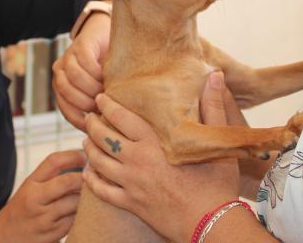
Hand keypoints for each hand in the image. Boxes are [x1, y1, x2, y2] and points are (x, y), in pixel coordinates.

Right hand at [0, 150, 84, 242]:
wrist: (3, 238)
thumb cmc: (23, 209)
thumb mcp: (30, 188)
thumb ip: (51, 176)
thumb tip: (82, 162)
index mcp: (31, 182)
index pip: (53, 161)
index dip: (72, 155)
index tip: (85, 156)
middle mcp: (35, 199)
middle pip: (67, 181)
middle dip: (84, 178)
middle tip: (94, 176)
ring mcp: (44, 218)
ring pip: (75, 202)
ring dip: (87, 197)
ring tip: (93, 192)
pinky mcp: (52, 235)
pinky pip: (74, 220)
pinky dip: (82, 214)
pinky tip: (85, 211)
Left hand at [52, 12, 109, 130]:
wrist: (107, 35)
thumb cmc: (107, 69)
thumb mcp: (100, 89)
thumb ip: (96, 106)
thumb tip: (102, 133)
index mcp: (62, 85)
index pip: (64, 108)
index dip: (78, 119)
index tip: (94, 127)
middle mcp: (60, 71)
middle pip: (66, 92)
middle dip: (86, 102)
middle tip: (104, 106)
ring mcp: (68, 56)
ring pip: (74, 77)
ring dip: (92, 87)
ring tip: (107, 91)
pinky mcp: (80, 44)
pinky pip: (85, 62)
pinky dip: (96, 71)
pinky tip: (107, 75)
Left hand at [82, 72, 239, 242]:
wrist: (214, 227)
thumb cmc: (217, 184)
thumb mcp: (217, 142)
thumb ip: (213, 107)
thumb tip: (215, 76)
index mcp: (153, 143)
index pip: (121, 117)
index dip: (107, 105)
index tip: (99, 97)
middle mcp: (137, 161)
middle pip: (103, 137)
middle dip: (91, 124)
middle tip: (87, 116)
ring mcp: (131, 184)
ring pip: (98, 162)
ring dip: (88, 149)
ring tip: (85, 140)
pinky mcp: (131, 204)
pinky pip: (103, 192)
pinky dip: (92, 181)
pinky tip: (88, 174)